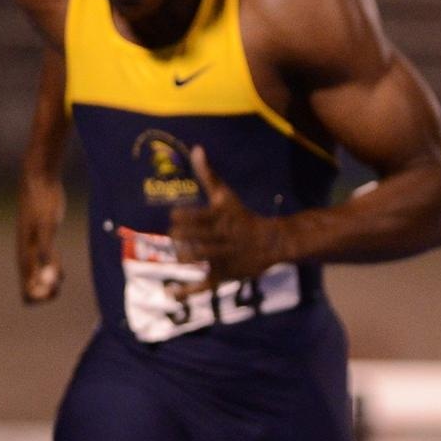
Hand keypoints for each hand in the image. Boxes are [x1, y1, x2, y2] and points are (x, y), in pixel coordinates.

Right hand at [18, 176, 63, 304]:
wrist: (38, 180)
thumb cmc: (42, 203)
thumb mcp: (47, 230)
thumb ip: (48, 254)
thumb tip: (50, 279)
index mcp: (24, 258)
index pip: (27, 294)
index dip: (42, 298)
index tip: (55, 287)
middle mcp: (25, 256)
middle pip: (31, 288)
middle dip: (46, 292)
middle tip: (59, 282)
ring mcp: (31, 248)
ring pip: (36, 277)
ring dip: (49, 282)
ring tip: (60, 274)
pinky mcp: (39, 238)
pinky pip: (42, 263)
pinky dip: (52, 269)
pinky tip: (59, 264)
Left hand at [168, 147, 285, 289]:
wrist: (270, 243)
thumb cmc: (241, 217)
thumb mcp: (226, 195)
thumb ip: (208, 174)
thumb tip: (196, 148)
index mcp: (220, 218)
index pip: (198, 217)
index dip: (183, 216)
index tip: (174, 215)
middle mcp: (221, 238)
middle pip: (196, 238)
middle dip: (181, 236)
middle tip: (174, 235)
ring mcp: (222, 258)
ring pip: (199, 259)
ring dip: (184, 257)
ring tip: (177, 254)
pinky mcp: (222, 276)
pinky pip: (203, 286)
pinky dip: (187, 291)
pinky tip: (170, 292)